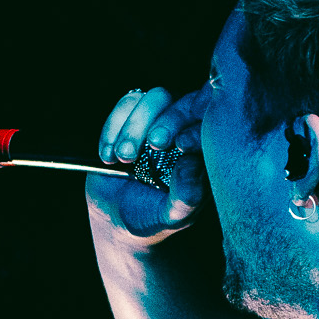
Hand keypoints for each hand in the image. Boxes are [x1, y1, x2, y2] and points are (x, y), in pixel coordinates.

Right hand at [87, 85, 208, 236]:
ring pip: (154, 97)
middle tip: (152, 146)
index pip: (210, 121)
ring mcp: (157, 122)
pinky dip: (113, 128)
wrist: (117, 220)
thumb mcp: (174, 215)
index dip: (197, 125)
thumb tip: (191, 162)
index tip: (182, 145)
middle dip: (164, 121)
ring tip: (124, 159)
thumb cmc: (154, 218)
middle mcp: (184, 131)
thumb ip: (187, 194)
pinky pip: (125, 104)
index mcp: (203, 152)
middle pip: (183, 102)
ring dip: (135, 126)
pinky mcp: (129, 119)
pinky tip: (109, 158)